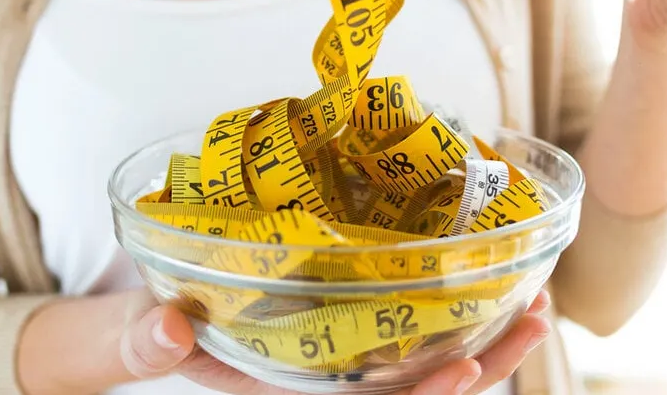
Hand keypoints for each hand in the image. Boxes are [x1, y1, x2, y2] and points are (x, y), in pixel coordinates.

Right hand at [121, 289, 553, 394]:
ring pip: (421, 367)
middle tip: (537, 319)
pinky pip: (403, 334)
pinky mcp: (337, 331)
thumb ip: (137, 341)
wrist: (139, 323)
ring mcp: (332, 361)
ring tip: (538, 301)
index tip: (466, 367)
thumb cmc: (136, 332)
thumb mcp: (128, 336)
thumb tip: (162, 328)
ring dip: (485, 342)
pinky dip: (450, 313)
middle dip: (480, 368)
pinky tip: (490, 283)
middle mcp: (317, 386)